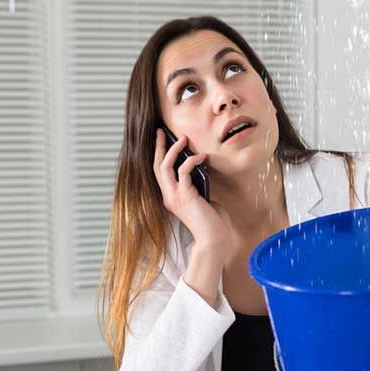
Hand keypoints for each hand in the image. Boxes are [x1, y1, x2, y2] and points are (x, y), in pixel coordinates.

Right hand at [153, 129, 231, 260]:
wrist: (212, 239)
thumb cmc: (209, 221)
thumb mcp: (199, 199)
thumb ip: (194, 185)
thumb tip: (199, 165)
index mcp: (170, 197)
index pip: (159, 172)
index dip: (159, 155)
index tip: (161, 139)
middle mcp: (168, 196)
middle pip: (157, 166)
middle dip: (159, 146)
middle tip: (162, 131)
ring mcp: (175, 196)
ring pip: (166, 166)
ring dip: (174, 150)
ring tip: (184, 139)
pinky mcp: (185, 196)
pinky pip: (184, 171)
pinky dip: (192, 161)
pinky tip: (202, 157)